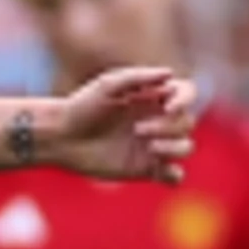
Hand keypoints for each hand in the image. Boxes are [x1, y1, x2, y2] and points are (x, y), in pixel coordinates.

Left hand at [45, 67, 194, 183]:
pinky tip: (160, 170)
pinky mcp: (146, 169)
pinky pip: (174, 176)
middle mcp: (157, 120)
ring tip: (148, 147)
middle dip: (168, 126)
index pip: (186, 92)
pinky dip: (174, 175)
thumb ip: (138, 77)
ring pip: (185, 147)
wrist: (62, 137)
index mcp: (153, 97)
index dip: (186, 98)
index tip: (169, 106)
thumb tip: (169, 73)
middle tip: (137, 130)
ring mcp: (153, 145)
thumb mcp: (107, 85)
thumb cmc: (83, 106)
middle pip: (186, 122)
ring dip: (173, 147)